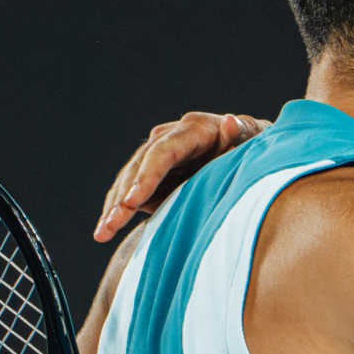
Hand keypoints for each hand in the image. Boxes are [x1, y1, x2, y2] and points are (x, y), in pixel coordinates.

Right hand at [95, 113, 269, 240]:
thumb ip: (237, 138)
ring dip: (114, 206)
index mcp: (194, 129)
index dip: (146, 177)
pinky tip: (105, 228)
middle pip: (140, 167)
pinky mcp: (153, 171)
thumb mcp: (250, 144)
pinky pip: (131, 188)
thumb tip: (231, 121)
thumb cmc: (251, 150)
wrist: (248, 151)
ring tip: (101, 233)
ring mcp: (159, 152)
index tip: (131, 201)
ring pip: (129, 178)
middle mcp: (170, 136)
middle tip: (110, 225)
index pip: (163, 153)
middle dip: (122, 198)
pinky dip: (119, 208)